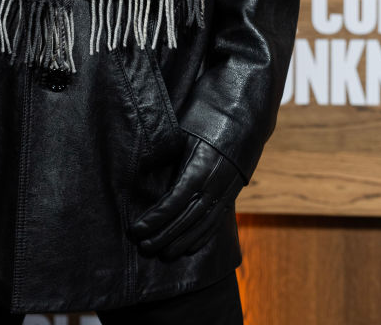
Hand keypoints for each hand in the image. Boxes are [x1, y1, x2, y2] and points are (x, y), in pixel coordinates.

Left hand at [128, 135, 244, 258]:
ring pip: (201, 226)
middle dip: (163, 235)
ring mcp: (224, 194)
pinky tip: (188, 249)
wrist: (243, 124)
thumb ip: (168, 155)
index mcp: (199, 169)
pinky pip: (215, 223)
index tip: (138, 228)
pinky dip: (201, 238)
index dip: (155, 217)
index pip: (174, 200)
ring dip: (180, 243)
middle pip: (186, 218)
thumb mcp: (183, 136)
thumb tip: (141, 169)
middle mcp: (213, 186)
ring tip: (162, 255)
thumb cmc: (205, 125)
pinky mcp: (230, 197)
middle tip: (144, 247)